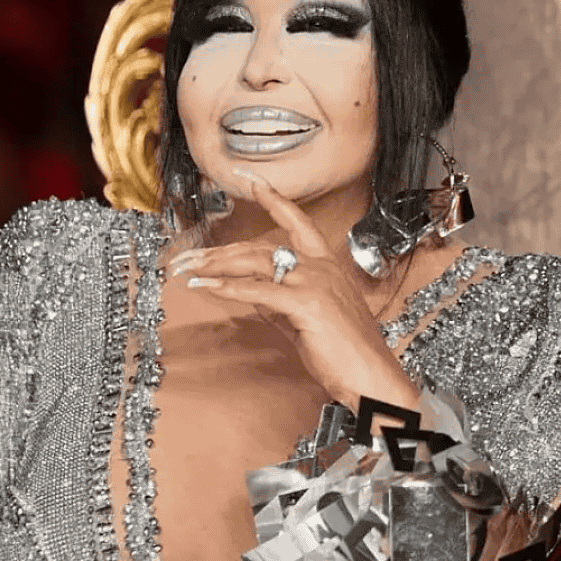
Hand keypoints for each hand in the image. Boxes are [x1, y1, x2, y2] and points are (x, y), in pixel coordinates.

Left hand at [169, 169, 418, 413]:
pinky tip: (208, 288)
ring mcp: (314, 282)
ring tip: (189, 269)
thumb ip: (280, 302)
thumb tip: (250, 292)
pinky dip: (229, 289)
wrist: (372, 378)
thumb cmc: (345, 353)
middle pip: (260, 247)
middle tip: (189, 255)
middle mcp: (321, 266)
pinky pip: (259, 291)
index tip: (252, 182)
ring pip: (255, 263)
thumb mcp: (307, 319)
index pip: (297, 222)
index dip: (274, 200)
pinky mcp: (307, 304)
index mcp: (326, 265)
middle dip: (220, 251)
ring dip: (216, 266)